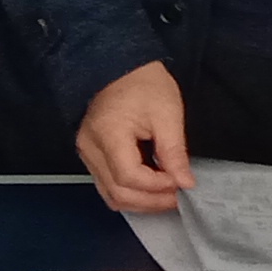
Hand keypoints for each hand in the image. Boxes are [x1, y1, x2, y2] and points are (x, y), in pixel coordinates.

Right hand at [74, 61, 192, 213]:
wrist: (121, 67)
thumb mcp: (167, 113)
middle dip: (151, 201)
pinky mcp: (91, 156)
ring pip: (110, 195)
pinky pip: (108, 186)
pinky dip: (130, 193)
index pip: (129, 176)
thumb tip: (184, 182)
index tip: (181, 183)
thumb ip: (174, 152)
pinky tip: (151, 188)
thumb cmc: (144, 84)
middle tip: (178, 197)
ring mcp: (87, 154)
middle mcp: (89, 148)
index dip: (157, 186)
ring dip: (141, 202)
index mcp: (107, 133)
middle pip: (117, 192)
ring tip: (167, 196)